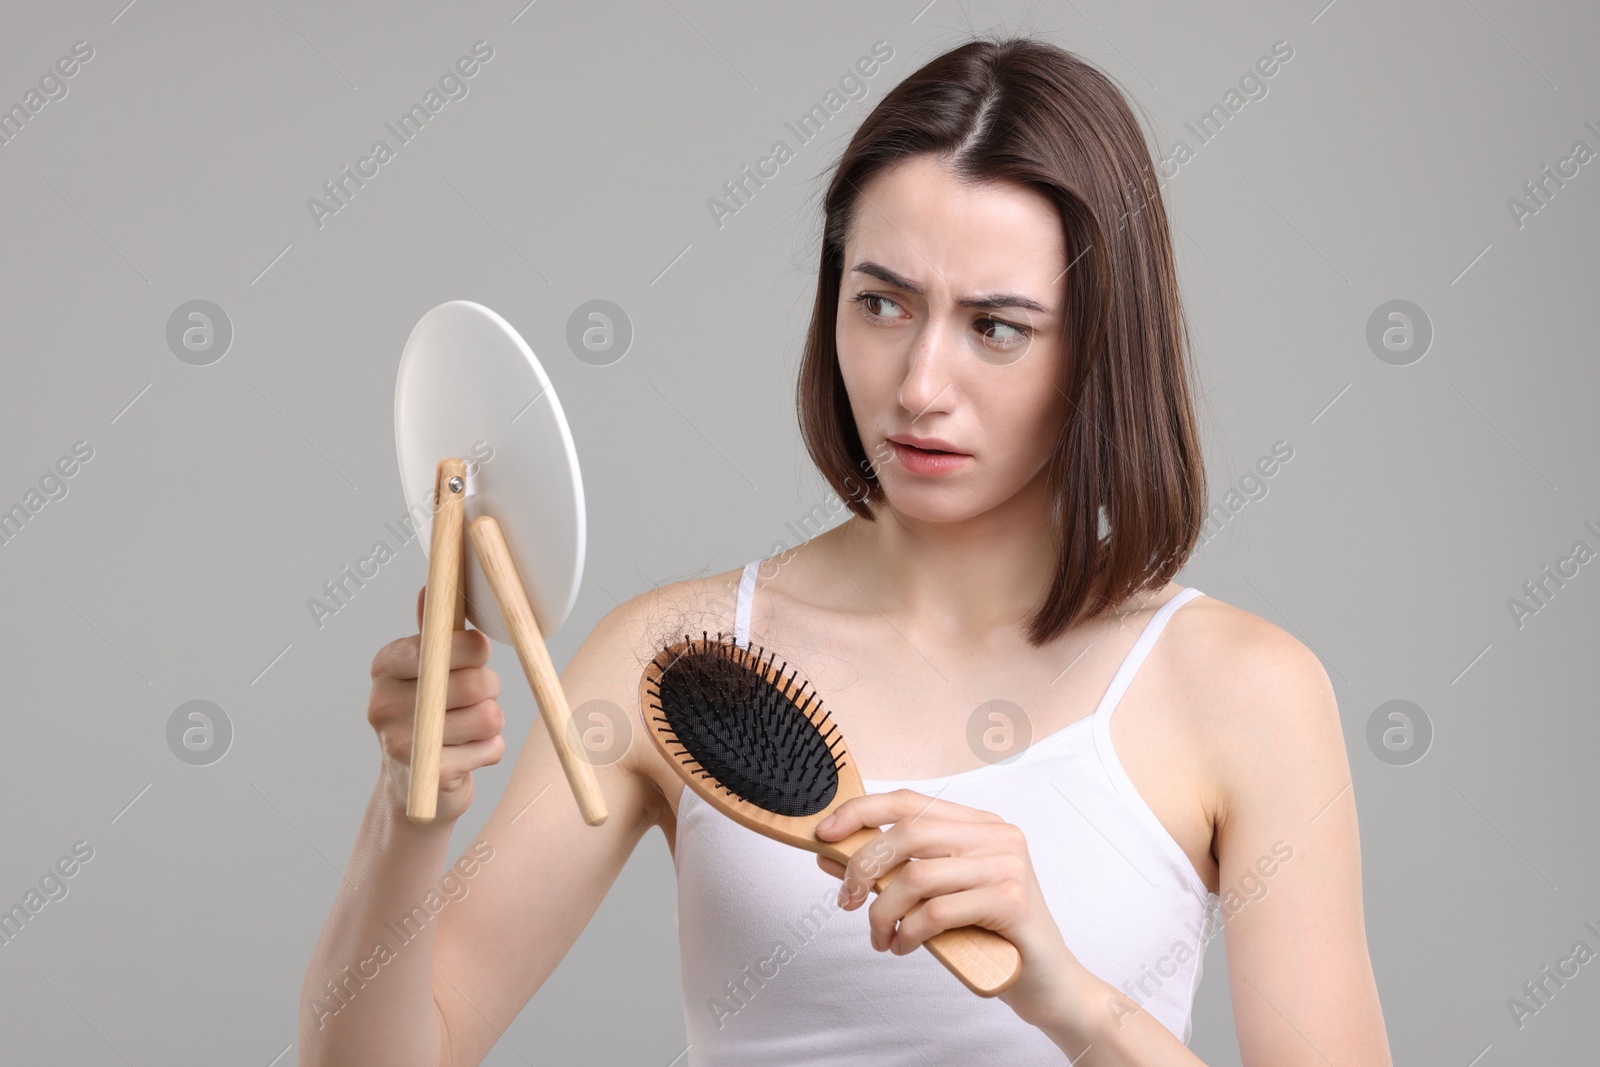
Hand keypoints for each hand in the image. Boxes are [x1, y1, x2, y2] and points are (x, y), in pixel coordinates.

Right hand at [366, 585, 505, 823]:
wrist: (411, 782)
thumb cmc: (430, 709)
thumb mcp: (427, 666)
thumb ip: (435, 629)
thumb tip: (431, 585)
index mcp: (385, 665)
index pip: (441, 644)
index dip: (474, 649)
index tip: (478, 653)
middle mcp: (383, 702)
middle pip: (474, 681)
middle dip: (490, 688)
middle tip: (478, 696)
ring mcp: (401, 743)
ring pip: (488, 716)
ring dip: (492, 721)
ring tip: (472, 725)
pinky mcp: (427, 777)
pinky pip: (491, 748)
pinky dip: (491, 750)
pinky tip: (469, 753)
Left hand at [814, 789, 1096, 1029]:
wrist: (1047, 982)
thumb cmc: (989, 936)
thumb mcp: (933, 898)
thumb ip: (891, 873)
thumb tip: (831, 856)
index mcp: (979, 824)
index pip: (910, 802)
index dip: (862, 812)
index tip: (824, 834)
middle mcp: (996, 836)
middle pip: (908, 833)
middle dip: (864, 868)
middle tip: (846, 901)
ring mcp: (1007, 865)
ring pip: (917, 876)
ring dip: (883, 913)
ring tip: (881, 939)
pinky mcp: (1011, 901)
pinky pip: (937, 912)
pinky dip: (909, 933)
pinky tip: (905, 947)